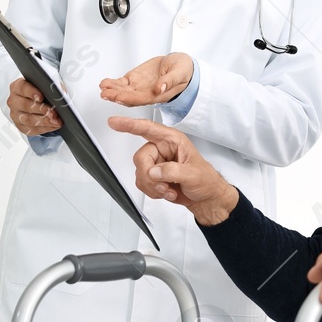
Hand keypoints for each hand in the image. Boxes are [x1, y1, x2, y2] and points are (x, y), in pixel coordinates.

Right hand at [7, 77, 61, 135]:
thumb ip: (52, 86)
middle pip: (25, 105)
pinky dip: (45, 128)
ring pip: (28, 119)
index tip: (41, 97)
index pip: (22, 87)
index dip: (31, 92)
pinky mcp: (20, 126)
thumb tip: (59, 92)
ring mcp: (15, 114)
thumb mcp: (49, 85)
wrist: (42, 103)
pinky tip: (53, 126)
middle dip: (41, 109)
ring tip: (56, 121)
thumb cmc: (43, 92)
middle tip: (53, 113)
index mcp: (17, 87)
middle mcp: (13, 101)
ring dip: (44, 121)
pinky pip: (31, 129)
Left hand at [100, 54, 194, 106]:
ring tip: (103, 87)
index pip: (141, 99)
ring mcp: (139, 87)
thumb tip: (159, 87)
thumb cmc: (182, 71)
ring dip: (112, 90)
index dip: (129, 98)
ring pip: (123, 91)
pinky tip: (105, 83)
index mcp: (158, 95)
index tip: (119, 97)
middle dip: (116, 96)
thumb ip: (169, 81)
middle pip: (129, 97)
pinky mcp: (135, 79)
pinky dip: (113, 84)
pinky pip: (121, 84)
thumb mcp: (179, 73)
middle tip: (106, 93)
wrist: (179, 65)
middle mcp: (146, 93)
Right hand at [106, 116, 237, 223]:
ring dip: (154, 187)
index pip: (148, 129)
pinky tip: (167, 192)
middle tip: (164, 186)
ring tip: (170, 190)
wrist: (206, 198)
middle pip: (141, 158)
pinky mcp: (153, 177)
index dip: (130, 125)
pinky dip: (153, 192)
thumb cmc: (205, 180)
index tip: (114, 122)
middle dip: (150, 176)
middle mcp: (162, 149)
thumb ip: (172, 171)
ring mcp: (156, 163)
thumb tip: (153, 171)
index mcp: (172, 140)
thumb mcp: (193, 174)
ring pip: (140, 173)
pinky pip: (142, 183)